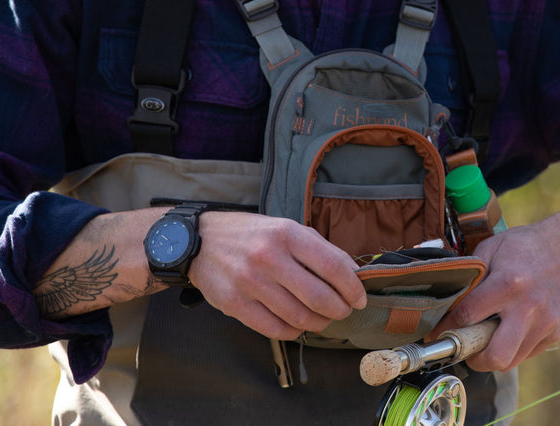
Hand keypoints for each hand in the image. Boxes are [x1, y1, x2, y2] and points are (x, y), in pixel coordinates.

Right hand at [189, 211, 366, 339]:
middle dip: (340, 310)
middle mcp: (268, 257)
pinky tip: (298, 325)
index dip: (352, 288)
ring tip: (323, 319)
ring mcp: (249, 282)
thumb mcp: (287, 228)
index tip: (360, 299)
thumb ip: (321, 249)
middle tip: (343, 312)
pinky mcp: (234, 304)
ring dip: (319, 323)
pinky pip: (275, 329)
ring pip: (299, 317)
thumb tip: (354, 274)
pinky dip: (294, 332)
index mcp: (287, 234)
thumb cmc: (251, 235)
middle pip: (319, 298)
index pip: (333, 266)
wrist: (199, 241)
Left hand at [434, 201, 559, 370]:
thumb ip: (471, 275)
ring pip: (511, 361)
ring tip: (486, 339)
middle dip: (473, 357)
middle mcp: (528, 308)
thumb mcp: (494, 246)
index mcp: (508, 283)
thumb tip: (450, 302)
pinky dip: (513, 348)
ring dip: (493, 355)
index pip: (467, 317)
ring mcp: (546, 324)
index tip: (437, 331)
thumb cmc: (530, 245)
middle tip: (466, 346)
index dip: (446, 326)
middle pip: (494, 356)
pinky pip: (527, 353)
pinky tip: (509, 330)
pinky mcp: (557, 332)